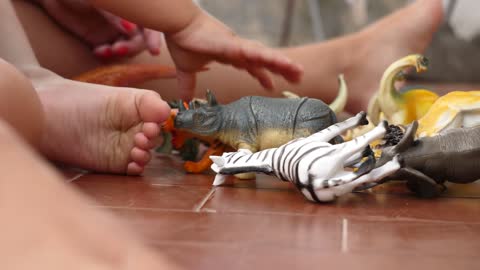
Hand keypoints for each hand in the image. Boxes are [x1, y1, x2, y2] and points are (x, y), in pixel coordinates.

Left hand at [35, 0, 162, 57]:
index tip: (154, 51)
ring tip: (106, 51)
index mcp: (133, 8)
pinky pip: (110, 53)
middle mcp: (128, 20)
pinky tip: (98, 51)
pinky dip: (106, 55)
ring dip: (120, 52)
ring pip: (128, 48)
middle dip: (132, 47)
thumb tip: (131, 29)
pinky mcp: (101, 40)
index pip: (150, 23)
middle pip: (141, 39)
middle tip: (118, 49)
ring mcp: (115, 31)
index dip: (154, 37)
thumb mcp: (99, 1)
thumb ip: (114, 14)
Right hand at [165, 10, 303, 99]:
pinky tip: (283, 63)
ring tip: (298, 71)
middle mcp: (238, 50)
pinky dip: (270, 58)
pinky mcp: (234, 44)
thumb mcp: (186, 69)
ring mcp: (238, 46)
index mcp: (229, 55)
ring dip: (282, 63)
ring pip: (265, 56)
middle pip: (264, 60)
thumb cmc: (182, 41)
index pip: (251, 66)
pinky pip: (256, 53)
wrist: (177, 25)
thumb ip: (187, 84)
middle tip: (298, 77)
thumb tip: (184, 99)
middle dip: (281, 69)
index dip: (262, 75)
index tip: (271, 86)